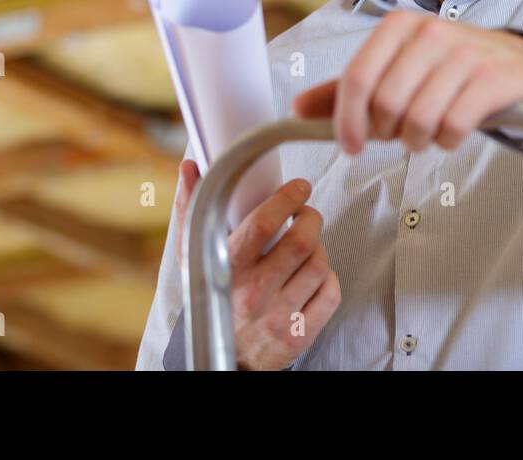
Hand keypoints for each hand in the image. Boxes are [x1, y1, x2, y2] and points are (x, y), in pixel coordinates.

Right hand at [173, 162, 340, 370]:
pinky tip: (313, 275)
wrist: (218, 356)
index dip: (288, 198)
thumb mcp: (193, 256)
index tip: (299, 187)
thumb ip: (191, 208)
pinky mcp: (298, 336)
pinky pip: (330, 294)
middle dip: (311, 218)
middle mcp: (253, 293)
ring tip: (307, 245)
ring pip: (320, 265)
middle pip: (301, 241)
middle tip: (307, 214)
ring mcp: (278, 316)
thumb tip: (191, 167)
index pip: (264, 223)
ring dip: (319, 247)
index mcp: (226, 269)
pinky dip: (329, 278)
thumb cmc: (209, 297)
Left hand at [291, 10, 522, 155]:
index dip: (347, 120)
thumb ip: (348, 88)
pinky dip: (447, 140)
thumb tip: (296, 108)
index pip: (357, 78)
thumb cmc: (447, 68)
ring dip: (417, 141)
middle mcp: (430, 32)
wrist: (517, 62)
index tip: (350, 145)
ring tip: (425, 135)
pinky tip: (451, 132)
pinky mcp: (493, 77)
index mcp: (399, 26)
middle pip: (386, 103)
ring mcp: (465, 53)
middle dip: (386, 132)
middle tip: (398, 135)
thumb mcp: (396, 68)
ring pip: (419, 118)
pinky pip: (454, 125)